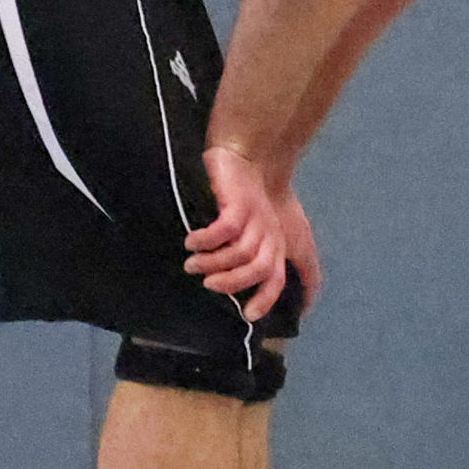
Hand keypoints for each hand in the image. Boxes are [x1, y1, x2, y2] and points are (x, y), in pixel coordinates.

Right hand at [184, 141, 319, 322]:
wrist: (247, 153)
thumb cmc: (248, 194)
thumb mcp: (254, 225)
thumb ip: (248, 251)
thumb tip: (228, 277)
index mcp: (274, 243)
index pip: (275, 279)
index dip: (266, 299)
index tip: (248, 316)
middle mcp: (269, 234)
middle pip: (258, 270)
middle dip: (232, 282)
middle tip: (208, 284)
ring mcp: (256, 220)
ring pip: (240, 253)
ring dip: (213, 262)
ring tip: (192, 262)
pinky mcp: (240, 204)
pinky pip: (225, 230)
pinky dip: (207, 239)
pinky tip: (192, 240)